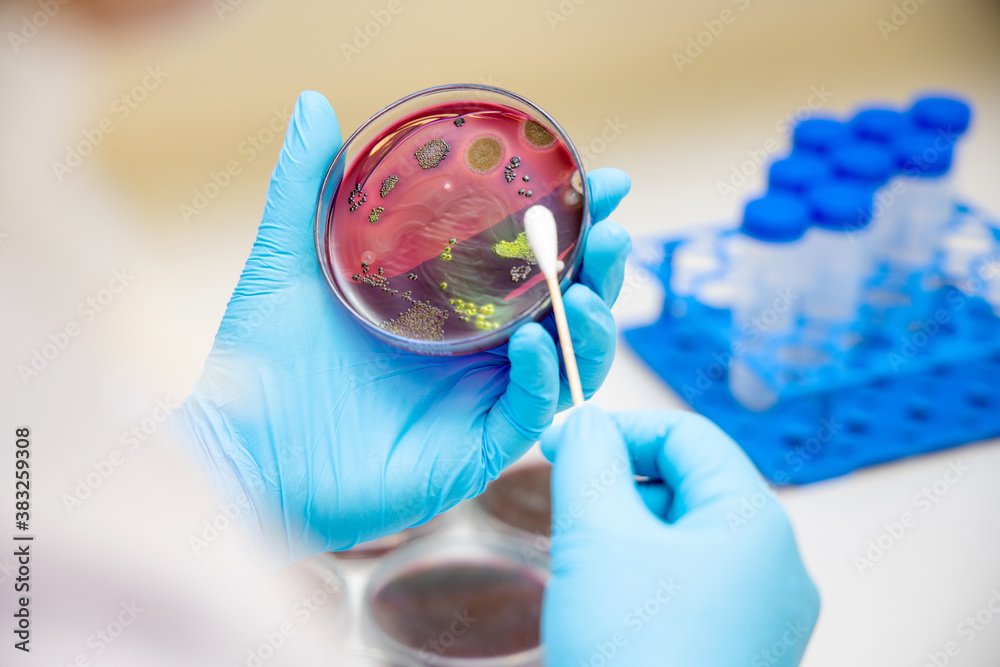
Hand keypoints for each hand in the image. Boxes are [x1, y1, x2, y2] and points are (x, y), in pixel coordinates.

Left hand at [170, 92, 631, 563]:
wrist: (245, 454)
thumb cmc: (266, 363)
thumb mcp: (288, 261)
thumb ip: (305, 186)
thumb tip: (315, 103)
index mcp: (449, 301)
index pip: (528, 255)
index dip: (574, 219)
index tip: (602, 183)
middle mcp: (476, 347)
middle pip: (564, 302)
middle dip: (602, 266)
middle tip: (612, 229)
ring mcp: (481, 397)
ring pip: (567, 358)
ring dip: (590, 321)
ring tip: (590, 286)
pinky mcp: (476, 447)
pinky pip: (529, 411)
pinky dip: (544, 377)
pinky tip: (532, 343)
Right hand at [541, 407, 819, 666]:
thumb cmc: (631, 653)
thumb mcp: (596, 537)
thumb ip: (589, 460)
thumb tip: (586, 422)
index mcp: (756, 522)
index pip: (688, 436)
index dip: (620, 429)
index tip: (560, 444)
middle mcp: (777, 566)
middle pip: (692, 485)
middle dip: (623, 483)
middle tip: (567, 507)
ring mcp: (766, 615)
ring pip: (690, 537)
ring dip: (631, 530)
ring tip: (586, 562)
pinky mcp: (745, 651)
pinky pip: (696, 585)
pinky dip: (648, 575)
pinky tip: (611, 603)